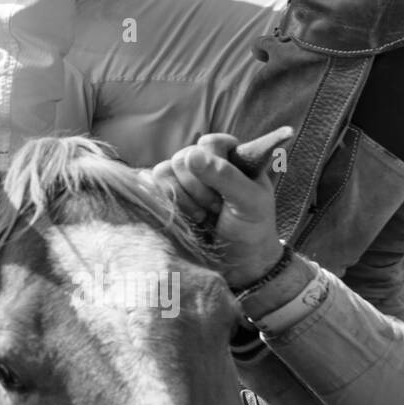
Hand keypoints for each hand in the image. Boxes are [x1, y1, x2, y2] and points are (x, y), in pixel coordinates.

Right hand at [150, 133, 284, 287]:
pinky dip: (169, 203)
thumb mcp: (249, 202)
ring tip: (204, 215)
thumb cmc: (252, 228)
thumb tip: (190, 156)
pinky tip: (187, 217)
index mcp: (229, 156)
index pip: (210, 143)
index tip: (228, 189)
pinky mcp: (165, 194)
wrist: (238, 262)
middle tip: (218, 208)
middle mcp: (204, 163)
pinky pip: (151, 185)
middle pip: (183, 158)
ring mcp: (182, 178)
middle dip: (200, 189)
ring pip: (165, 171)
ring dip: (185, 199)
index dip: (214, 166)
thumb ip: (225, 176)